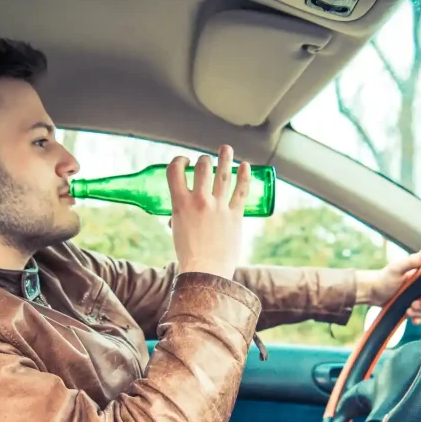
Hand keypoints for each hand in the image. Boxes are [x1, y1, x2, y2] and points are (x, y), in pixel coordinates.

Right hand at [167, 145, 248, 278]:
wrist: (206, 272)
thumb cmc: (189, 255)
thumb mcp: (177, 230)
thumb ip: (178, 216)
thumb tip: (176, 215)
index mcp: (180, 204)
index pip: (175, 170)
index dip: (179, 161)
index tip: (185, 162)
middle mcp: (199, 201)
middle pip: (203, 167)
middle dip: (204, 161)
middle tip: (206, 162)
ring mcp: (219, 207)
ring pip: (223, 174)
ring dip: (225, 158)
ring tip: (226, 149)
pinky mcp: (235, 215)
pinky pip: (241, 190)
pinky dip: (244, 176)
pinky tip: (245, 166)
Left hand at [355, 247, 420, 324]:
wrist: (371, 291)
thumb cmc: (383, 277)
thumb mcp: (397, 268)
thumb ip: (412, 261)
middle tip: (413, 305)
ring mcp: (417, 297)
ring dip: (420, 312)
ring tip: (408, 310)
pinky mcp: (411, 307)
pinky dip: (418, 318)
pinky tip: (412, 319)